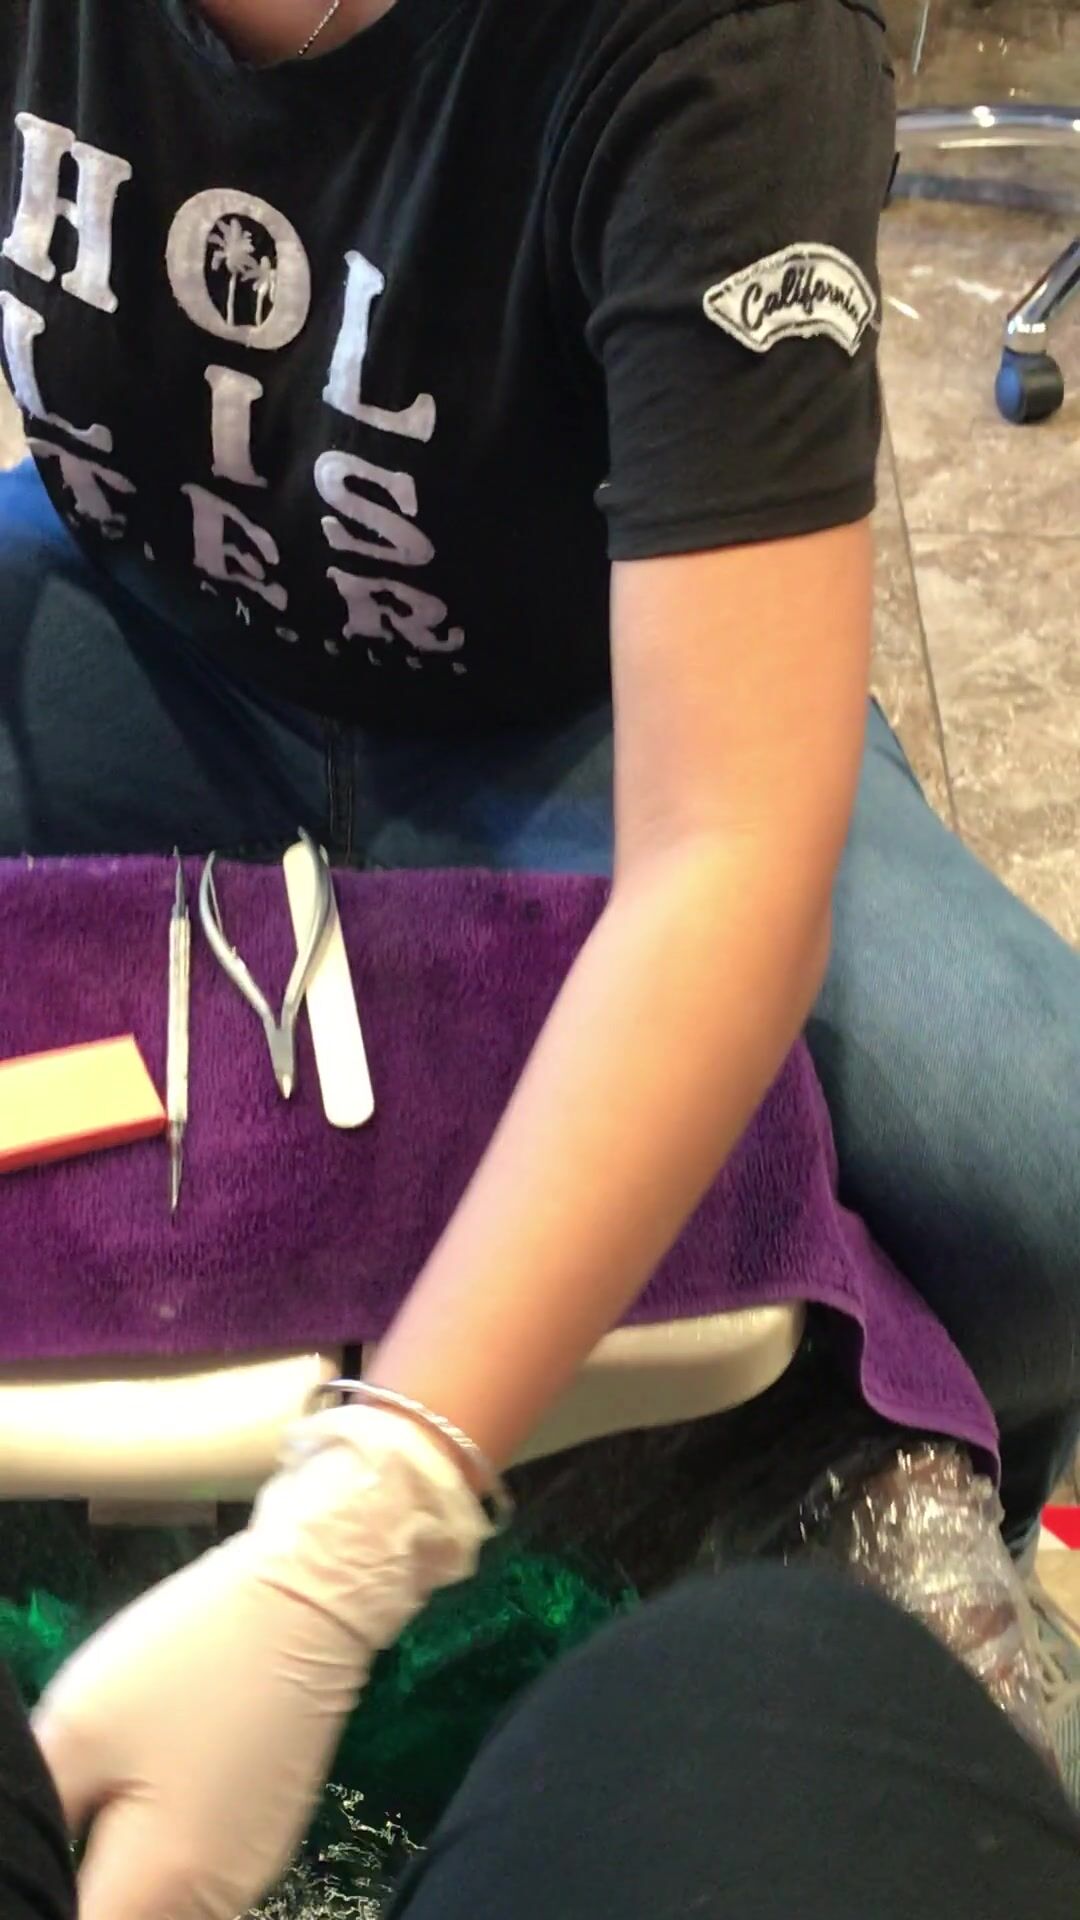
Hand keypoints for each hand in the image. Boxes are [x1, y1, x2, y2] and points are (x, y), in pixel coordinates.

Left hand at [32, 1408, 489, 1919]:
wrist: (313, 1599)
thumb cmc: (193, 1656)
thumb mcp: (81, 1727)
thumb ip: (42, 1815)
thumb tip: (33, 1858)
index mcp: (162, 1888)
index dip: (47, 1890)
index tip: (49, 1832)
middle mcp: (215, 1906)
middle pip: (121, 1917)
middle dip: (83, 1876)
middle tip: (80, 1792)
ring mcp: (248, 1875)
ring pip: (157, 1901)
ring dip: (121, 1864)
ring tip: (114, 1782)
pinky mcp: (265, 1839)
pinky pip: (195, 1874)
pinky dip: (164, 1847)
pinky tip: (157, 1775)